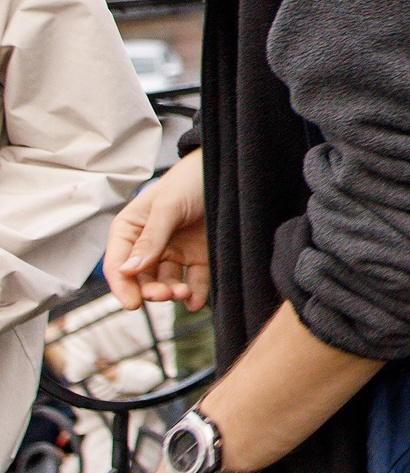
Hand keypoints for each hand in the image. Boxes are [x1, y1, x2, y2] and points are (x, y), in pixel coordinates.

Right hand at [107, 151, 208, 311]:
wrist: (227, 168)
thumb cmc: (190, 181)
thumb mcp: (168, 206)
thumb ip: (151, 237)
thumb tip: (128, 270)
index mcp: (130, 229)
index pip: (118, 264)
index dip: (122, 286)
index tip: (133, 304)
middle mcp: (149, 244)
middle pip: (142, 278)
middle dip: (150, 291)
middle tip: (165, 294)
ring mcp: (174, 251)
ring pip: (166, 282)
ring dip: (171, 292)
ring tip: (183, 293)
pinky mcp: (199, 255)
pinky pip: (194, 280)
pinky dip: (194, 293)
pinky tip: (196, 302)